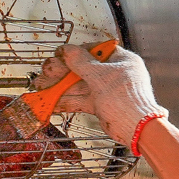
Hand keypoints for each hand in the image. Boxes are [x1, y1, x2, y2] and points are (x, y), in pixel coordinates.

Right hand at [32, 44, 166, 145]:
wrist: (137, 128)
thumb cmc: (126, 99)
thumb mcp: (100, 76)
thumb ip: (80, 62)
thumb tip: (67, 50)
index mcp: (121, 60)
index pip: (94, 50)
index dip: (75, 51)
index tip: (60, 54)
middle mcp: (114, 73)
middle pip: (83, 68)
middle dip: (62, 71)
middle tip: (46, 70)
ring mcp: (107, 90)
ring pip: (79, 85)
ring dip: (60, 86)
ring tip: (42, 87)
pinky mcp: (101, 105)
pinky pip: (81, 100)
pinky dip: (66, 100)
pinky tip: (51, 101)